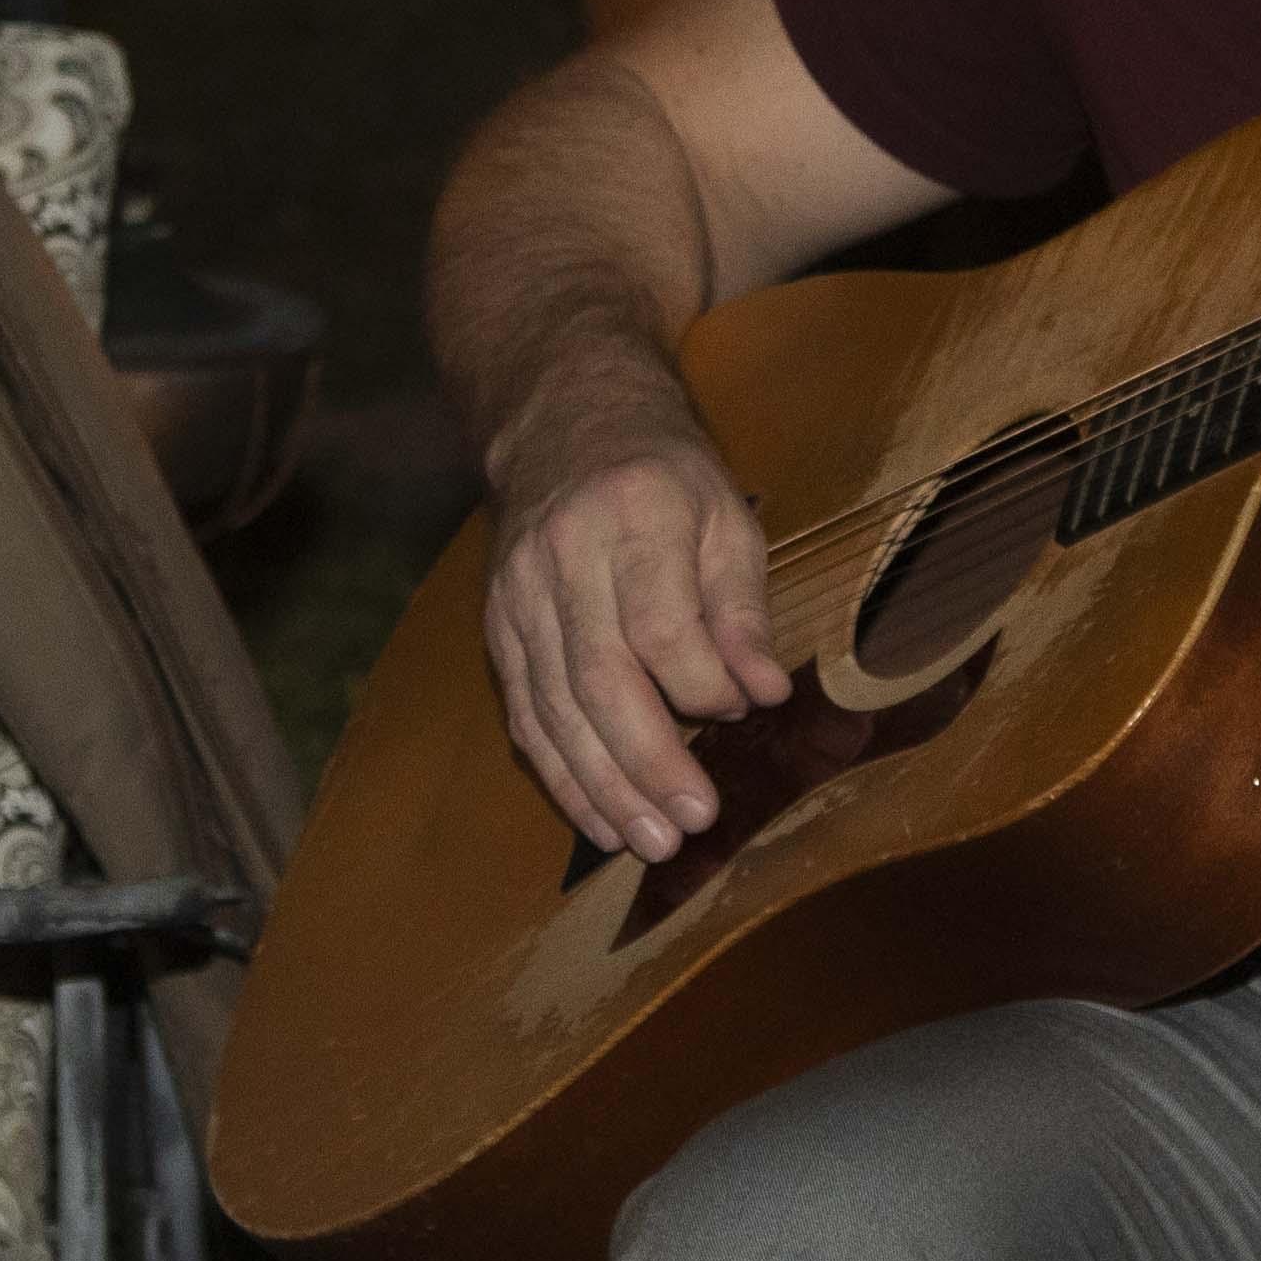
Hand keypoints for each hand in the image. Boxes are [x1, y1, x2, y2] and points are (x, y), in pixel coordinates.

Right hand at [479, 414, 790, 859]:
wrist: (563, 419)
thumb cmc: (662, 473)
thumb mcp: (724, 513)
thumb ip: (741, 606)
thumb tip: (764, 692)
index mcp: (631, 516)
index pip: (658, 623)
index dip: (699, 684)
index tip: (738, 713)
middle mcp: (560, 558)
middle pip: (598, 678)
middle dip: (648, 761)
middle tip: (692, 822)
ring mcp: (516, 597)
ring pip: (553, 709)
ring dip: (602, 786)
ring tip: (650, 841)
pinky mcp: (496, 629)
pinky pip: (525, 715)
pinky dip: (560, 775)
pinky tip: (599, 818)